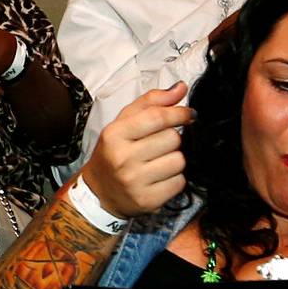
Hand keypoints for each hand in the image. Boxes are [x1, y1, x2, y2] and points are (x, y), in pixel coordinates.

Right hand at [80, 85, 191, 217]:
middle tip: (161, 145)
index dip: (179, 113)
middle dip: (173, 140)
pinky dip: (175, 179)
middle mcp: (122, 158)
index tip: (188, 114)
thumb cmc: (115, 152)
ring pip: (179, 161)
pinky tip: (160, 178)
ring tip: (159, 162)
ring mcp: (135, 182)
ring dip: (175, 160)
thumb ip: (151, 102)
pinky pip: (179, 182)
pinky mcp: (147, 201)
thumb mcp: (123, 123)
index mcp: (114, 134)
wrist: (99, 193)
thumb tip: (181, 87)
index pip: (157, 117)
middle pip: (172, 139)